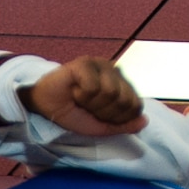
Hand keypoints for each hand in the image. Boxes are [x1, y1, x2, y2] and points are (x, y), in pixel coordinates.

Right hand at [22, 58, 146, 138]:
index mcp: (122, 84)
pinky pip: (93, 87)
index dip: (117, 119)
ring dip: (91, 104)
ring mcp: (101, 64)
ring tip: (80, 98)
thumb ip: (123, 125)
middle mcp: (115, 71)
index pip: (136, 106)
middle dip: (104, 112)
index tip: (99, 116)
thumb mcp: (101, 126)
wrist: (44, 107)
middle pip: (125, 101)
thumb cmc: (73, 114)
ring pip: (110, 93)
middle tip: (88, 107)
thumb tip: (144, 121)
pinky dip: (81, 95)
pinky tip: (73, 90)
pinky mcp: (85, 62)